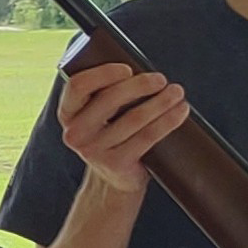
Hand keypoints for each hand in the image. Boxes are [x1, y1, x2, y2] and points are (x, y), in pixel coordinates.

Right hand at [57, 62, 187, 194]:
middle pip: (109, 99)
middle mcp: (76, 133)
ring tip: (177, 93)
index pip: (78, 86)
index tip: (127, 68)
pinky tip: (180, 111)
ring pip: (134, 118)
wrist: (114, 179)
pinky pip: (147, 136)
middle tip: (161, 79)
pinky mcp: (116, 163)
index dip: (103, 74)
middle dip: (139, 85)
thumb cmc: (111, 135)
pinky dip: (167, 121)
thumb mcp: (99, 115)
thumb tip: (140, 68)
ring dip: (160, 102)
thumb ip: (107, 92)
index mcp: (68, 113)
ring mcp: (94, 151)